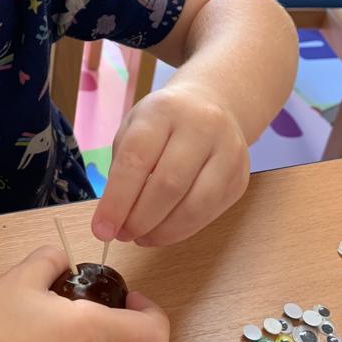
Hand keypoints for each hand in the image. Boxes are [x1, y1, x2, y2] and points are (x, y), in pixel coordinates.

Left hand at [92, 84, 250, 247]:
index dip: (117, 200)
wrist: (211, 103)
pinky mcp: (240, 177)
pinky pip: (209, 213)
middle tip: (121, 235)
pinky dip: (182, 230)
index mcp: (163, 111)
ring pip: (194, 205)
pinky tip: (163, 231)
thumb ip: (122, 169)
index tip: (101, 230)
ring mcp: (227, 152)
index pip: (136, 159)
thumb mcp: (134, 129)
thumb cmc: (162, 122)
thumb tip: (114, 219)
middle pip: (168, 185)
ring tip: (141, 237)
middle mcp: (201, 126)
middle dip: (139, 219)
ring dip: (162, 231)